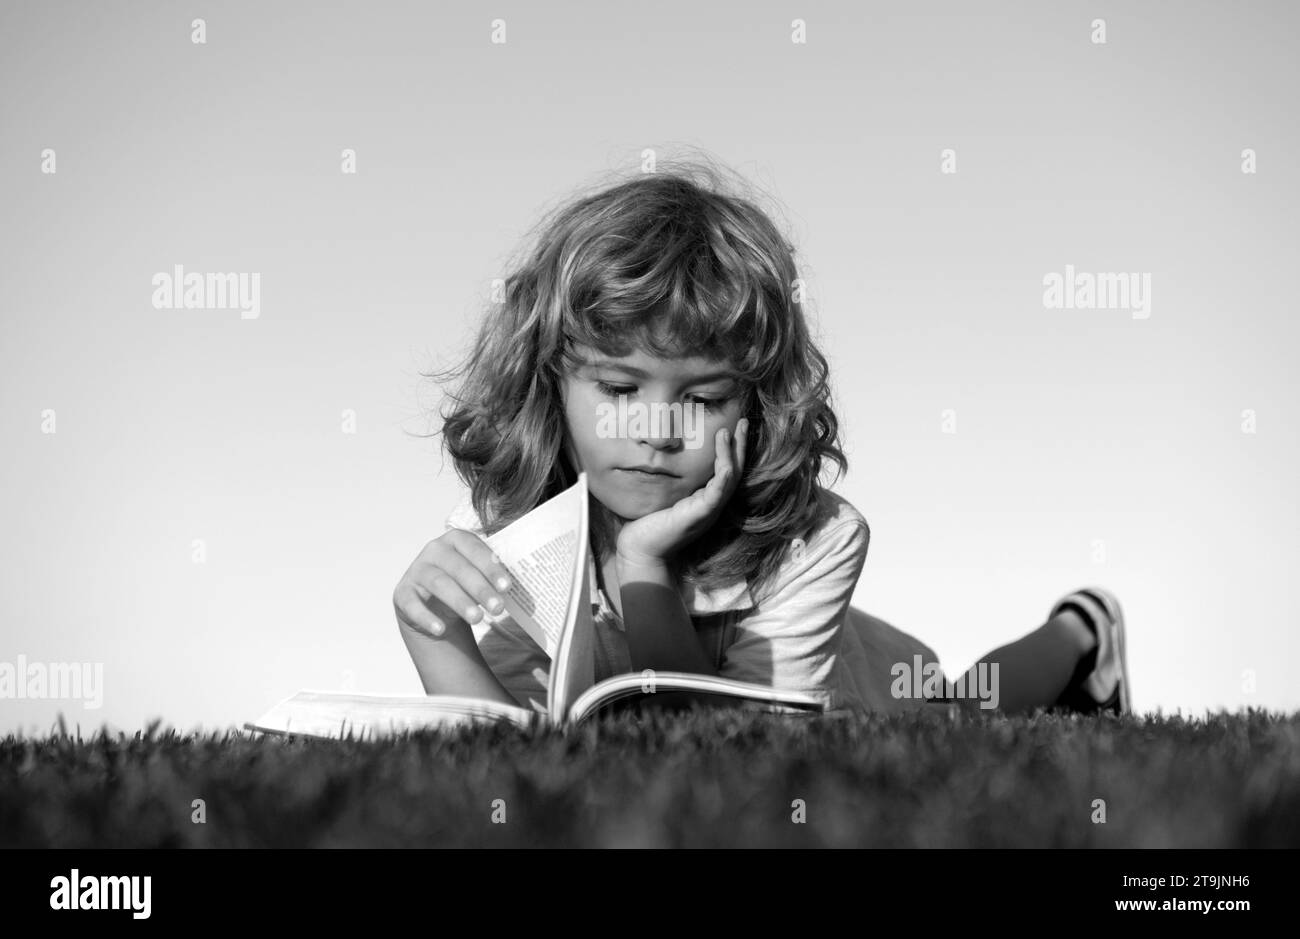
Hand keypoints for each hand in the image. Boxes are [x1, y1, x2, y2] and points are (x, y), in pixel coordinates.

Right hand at [392, 528, 514, 638]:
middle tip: (498, 608)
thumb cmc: (465, 585)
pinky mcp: (403, 593)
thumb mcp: (480, 577)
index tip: (507, 587)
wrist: (434, 605)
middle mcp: (434, 550)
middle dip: (480, 588)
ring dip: (460, 602)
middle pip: (458, 568)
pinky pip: (413, 605)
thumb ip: (494, 576)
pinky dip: (427, 618)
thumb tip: (514, 585)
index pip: (474, 549)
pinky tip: (440, 629)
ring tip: (478, 619)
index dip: (490, 567)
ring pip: (439, 584)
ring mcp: (416, 570)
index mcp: (456, 540)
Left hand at [615, 417, 749, 565]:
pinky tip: (724, 453)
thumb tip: (656, 456)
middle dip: (739, 445)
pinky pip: (720, 488)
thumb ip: (667, 480)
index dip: (730, 450)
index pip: (725, 472)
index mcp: (704, 501)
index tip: (730, 428)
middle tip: (742, 421)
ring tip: (729, 430)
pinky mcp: (701, 514)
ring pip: (730, 476)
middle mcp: (711, 505)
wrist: (640, 551)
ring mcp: (708, 510)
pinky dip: (724, 468)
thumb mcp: (661, 497)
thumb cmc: (646, 525)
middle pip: (735, 471)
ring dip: (732, 452)